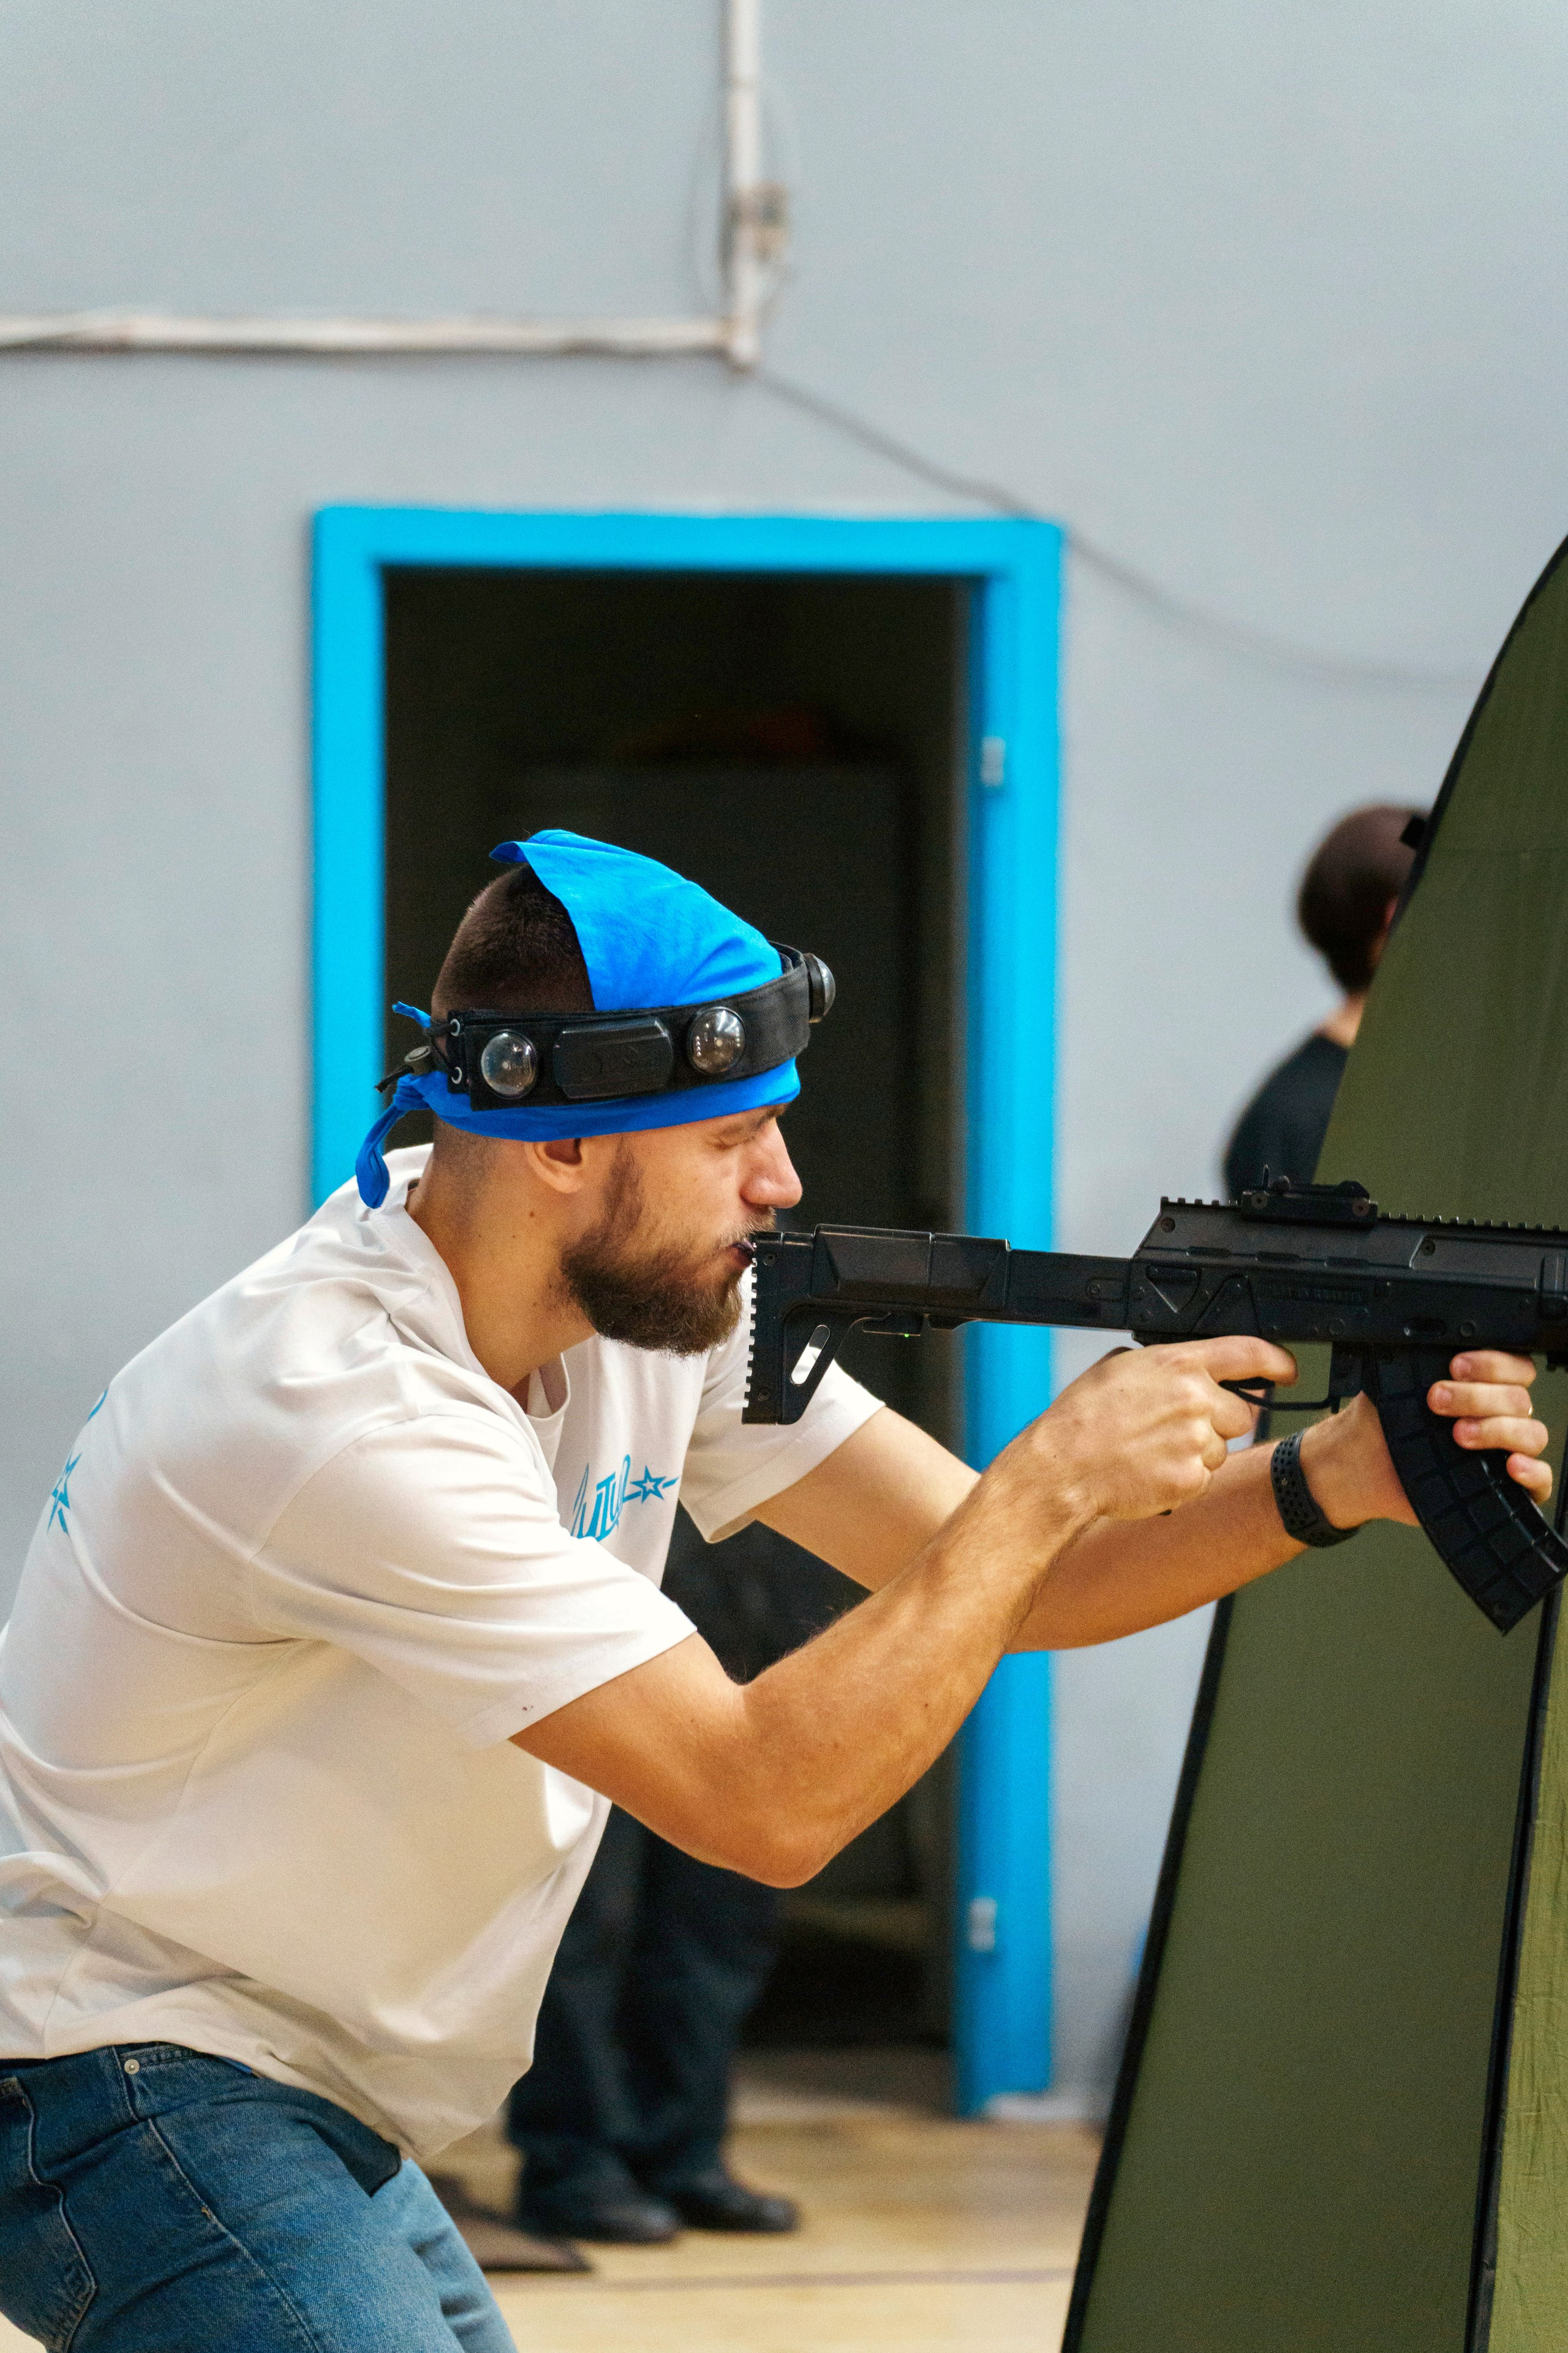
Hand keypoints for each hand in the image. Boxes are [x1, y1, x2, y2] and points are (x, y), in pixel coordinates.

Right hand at [1005, 1335, 1298, 1526]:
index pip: (1249, 1353)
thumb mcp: (1117, 1368)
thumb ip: (1160, 1364)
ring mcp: (1197, 1442)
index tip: (1287, 1370)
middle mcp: (1196, 1399)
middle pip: (1239, 1413)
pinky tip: (1150, 1471)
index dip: (1276, 1361)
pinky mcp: (1193, 1480)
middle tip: (1174, 1429)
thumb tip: (1178, 1370)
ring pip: (1220, 1449)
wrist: (1063, 1468)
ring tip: (1152, 1451)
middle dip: (1215, 1422)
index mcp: (1179, 1364)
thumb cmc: (1081, 1419)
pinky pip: (1203, 1478)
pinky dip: (1183, 1479)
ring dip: (1197, 1453)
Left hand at [1301, 1350, 1551, 1529]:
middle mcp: (1499, 1416)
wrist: (1361, 1465)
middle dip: (1478, 1396)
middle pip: (1520, 1399)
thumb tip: (1429, 1336)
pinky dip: (1532, 1471)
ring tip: (1458, 1434)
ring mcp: (1504, 1451)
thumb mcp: (1397, 1384)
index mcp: (1482, 1386)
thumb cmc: (1382, 1422)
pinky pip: (1541, 1480)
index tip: (1455, 1366)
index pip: (1515, 1366)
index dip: (1492, 1363)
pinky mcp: (1505, 1488)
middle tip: (1438, 1400)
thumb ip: (1422, 1363)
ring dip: (1497, 1429)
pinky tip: (1510, 1465)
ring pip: (1532, 1434)